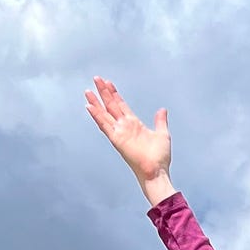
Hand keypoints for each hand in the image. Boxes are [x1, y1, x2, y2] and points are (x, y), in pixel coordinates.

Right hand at [85, 77, 174, 203]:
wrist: (157, 171)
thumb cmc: (160, 158)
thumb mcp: (162, 134)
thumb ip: (160, 121)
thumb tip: (162, 110)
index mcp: (134, 125)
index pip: (121, 105)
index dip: (114, 94)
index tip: (108, 83)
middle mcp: (125, 127)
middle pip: (111, 106)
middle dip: (104, 92)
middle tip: (96, 79)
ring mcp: (120, 133)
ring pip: (105, 114)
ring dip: (96, 102)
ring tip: (88, 90)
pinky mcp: (117, 140)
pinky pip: (104, 125)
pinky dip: (96, 116)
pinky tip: (89, 107)